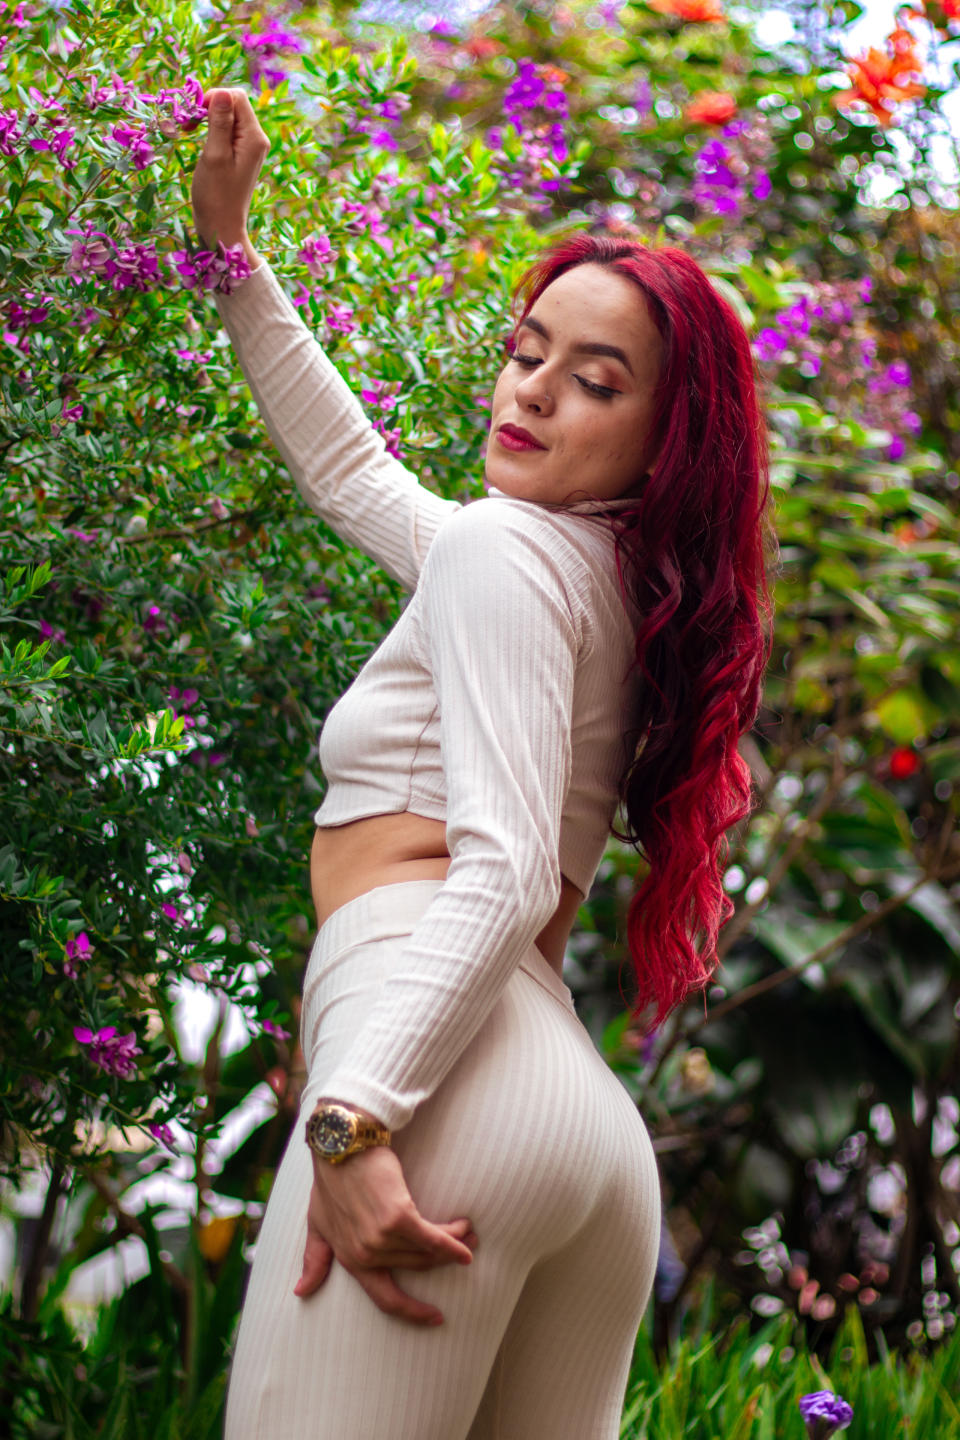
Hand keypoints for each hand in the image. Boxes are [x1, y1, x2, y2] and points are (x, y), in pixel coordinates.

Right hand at [189, 88, 269, 250]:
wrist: (222, 226)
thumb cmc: (215, 195)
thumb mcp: (215, 155)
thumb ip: (219, 123)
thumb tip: (222, 92)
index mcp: (254, 137)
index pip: (236, 96)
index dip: (214, 98)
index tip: (194, 115)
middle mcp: (257, 139)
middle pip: (234, 104)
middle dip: (210, 107)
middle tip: (189, 125)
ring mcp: (250, 147)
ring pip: (229, 116)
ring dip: (209, 118)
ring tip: (190, 132)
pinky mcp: (241, 155)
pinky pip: (228, 130)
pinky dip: (212, 130)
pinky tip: (200, 141)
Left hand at [293, 1145, 477, 1325]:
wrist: (342, 1146)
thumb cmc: (330, 1181)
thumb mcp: (317, 1224)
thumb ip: (315, 1258)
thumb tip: (301, 1292)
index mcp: (350, 1261)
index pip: (385, 1300)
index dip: (413, 1312)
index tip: (435, 1317)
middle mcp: (366, 1255)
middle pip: (418, 1267)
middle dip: (444, 1260)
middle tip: (464, 1250)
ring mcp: (382, 1238)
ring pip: (428, 1251)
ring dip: (453, 1242)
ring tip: (467, 1232)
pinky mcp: (398, 1217)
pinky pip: (434, 1237)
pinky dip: (453, 1241)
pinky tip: (467, 1237)